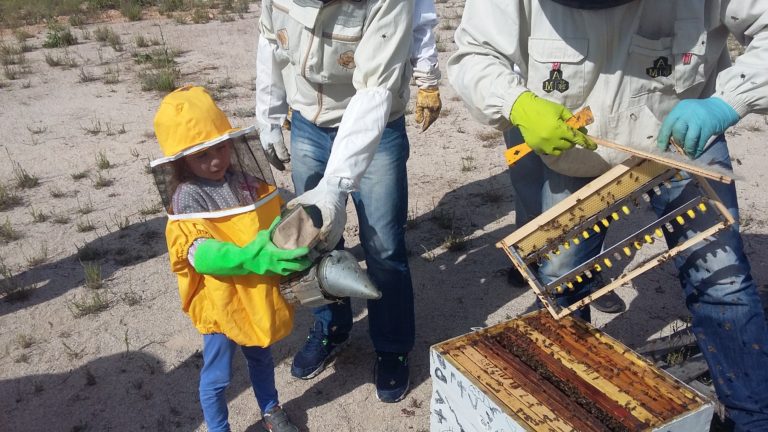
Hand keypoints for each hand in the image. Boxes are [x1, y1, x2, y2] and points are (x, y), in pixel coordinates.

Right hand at [192, 217, 310, 276]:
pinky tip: (294, 266)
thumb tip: (279, 217)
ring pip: (291, 271)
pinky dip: (291, 270)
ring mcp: (275, 271)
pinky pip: (285, 273)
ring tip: (305, 263)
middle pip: (295, 267)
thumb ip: (272, 228)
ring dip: (299, 268)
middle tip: (311, 259)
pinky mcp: (273, 274)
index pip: (292, 255)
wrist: (244, 261)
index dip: (301, 253)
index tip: (308, 250)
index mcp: (275, 255)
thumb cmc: (254, 248)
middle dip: (304, 264)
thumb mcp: (263, 236)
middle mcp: (277, 264)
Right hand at [259, 125, 289, 170]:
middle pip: (273, 153)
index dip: (277, 164)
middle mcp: (267, 142)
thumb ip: (281, 151)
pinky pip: (278, 139)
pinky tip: (287, 143)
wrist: (269, 113)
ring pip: (275, 146)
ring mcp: (270, 135)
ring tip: (287, 155)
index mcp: (266, 146)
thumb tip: (285, 160)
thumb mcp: (277, 141)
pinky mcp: (274, 129)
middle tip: (285, 163)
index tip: (283, 169)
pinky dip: (282, 144)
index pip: (271, 158)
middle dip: (279, 159)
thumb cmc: (272, 128)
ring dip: (281, 152)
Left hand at [286, 177, 347, 250]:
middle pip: (334, 234)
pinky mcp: (344, 220)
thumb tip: (285, 207)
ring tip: (321, 251)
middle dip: (326, 244)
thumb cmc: (321, 192)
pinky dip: (334, 240)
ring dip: (330, 244)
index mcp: (329, 210)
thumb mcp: (308, 196)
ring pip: (338, 235)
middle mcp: (338, 216)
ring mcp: (342, 219)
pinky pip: (340, 233)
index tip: (318, 241)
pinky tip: (328, 245)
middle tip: (317, 251)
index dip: (324, 234)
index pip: (329, 225)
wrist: (335, 186)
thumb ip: (297, 201)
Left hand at [415, 87, 441, 131]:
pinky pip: (436, 112)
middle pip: (433, 119)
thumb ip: (419, 114)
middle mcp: (437, 109)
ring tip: (427, 124)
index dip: (425, 126)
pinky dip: (433, 116)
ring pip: (435, 116)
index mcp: (432, 110)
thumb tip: (419, 123)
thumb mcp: (419, 105)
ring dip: (431, 120)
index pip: (428, 121)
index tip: (421, 130)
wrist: (429, 85)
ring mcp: (439, 106)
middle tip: (424, 128)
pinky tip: (430, 116)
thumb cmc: (423, 94)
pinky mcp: (439, 103)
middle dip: (428, 124)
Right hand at [509, 92, 594, 155]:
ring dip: (562, 145)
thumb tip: (582, 130)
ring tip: (558, 136)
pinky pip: (548, 152)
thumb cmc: (543, 107)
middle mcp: (551, 139)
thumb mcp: (560, 110)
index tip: (594, 146)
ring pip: (559, 151)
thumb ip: (572, 120)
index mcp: (558, 129)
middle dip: (571, 140)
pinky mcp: (535, 148)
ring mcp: (542, 145)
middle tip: (567, 133)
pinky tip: (547, 139)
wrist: (522, 110)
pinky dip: (551, 147)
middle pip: (569, 146)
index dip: (587, 143)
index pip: (577, 138)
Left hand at [657, 97, 739, 158]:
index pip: (667, 125)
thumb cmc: (701, 113)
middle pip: (677, 131)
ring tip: (688, 153)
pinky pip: (700, 142)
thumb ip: (678, 123)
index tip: (662, 149)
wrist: (723, 106)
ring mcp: (699, 119)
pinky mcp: (709, 127)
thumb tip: (668, 142)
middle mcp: (688, 112)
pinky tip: (696, 154)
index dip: (663, 139)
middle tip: (679, 148)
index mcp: (680, 109)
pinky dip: (697, 150)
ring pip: (688, 138)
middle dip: (677, 142)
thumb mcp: (687, 112)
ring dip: (687, 148)